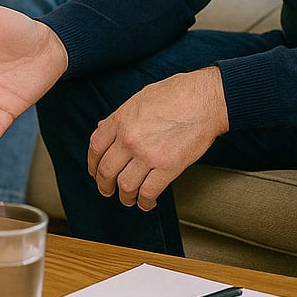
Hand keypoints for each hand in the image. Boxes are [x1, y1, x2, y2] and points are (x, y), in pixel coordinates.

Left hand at [87, 67, 228, 211]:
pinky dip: (145, 202)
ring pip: (125, 186)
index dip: (92, 164)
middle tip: (107, 190)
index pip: (95, 147)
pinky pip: (149, 192)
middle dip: (104, 185)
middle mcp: (129, 138)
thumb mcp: (139, 99)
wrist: (204, 100)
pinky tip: (147, 202)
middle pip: (106, 171)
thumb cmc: (175, 94)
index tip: (95, 171)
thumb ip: (119, 117)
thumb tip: (104, 128)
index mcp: (120, 120)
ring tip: (128, 199)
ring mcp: (148, 154)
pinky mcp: (168, 167)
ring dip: (125, 197)